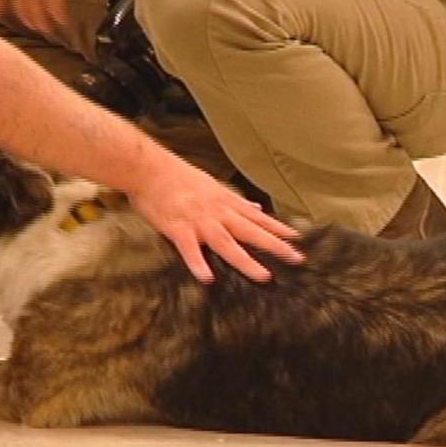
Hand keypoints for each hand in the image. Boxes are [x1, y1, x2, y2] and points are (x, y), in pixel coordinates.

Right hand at [129, 165, 304, 282]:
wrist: (148, 168)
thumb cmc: (176, 176)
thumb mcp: (211, 184)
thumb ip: (234, 200)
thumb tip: (255, 206)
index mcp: (224, 202)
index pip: (257, 217)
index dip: (278, 228)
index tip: (297, 239)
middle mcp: (217, 212)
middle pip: (251, 231)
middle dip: (276, 245)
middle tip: (297, 259)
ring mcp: (199, 221)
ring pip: (227, 243)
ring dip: (246, 261)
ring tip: (264, 276)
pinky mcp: (178, 229)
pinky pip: (190, 250)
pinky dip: (198, 263)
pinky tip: (208, 278)